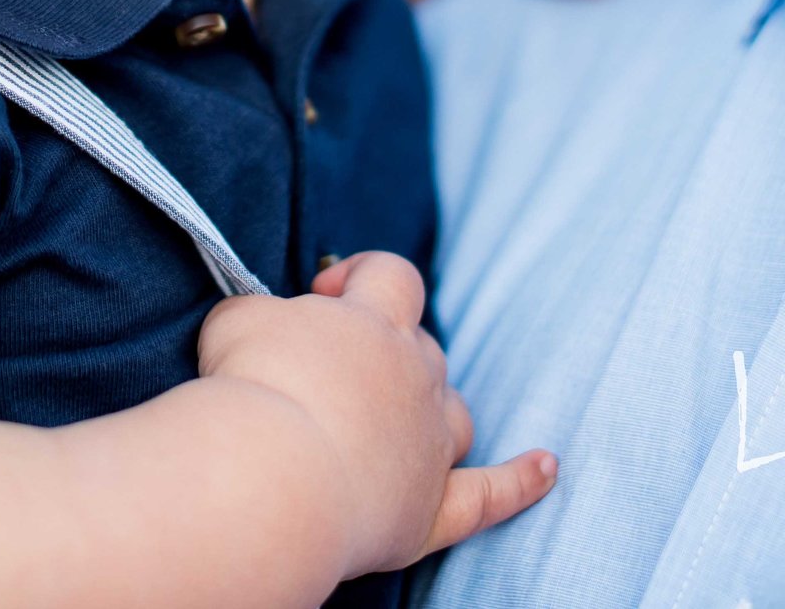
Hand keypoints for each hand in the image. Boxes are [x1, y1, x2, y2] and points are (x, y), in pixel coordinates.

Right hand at [196, 252, 555, 578]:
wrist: (272, 476)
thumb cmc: (252, 387)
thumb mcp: (236, 323)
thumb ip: (258, 313)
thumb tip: (263, 323)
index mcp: (375, 321)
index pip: (392, 274)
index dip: (360, 274)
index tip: (320, 293)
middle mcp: (415, 376)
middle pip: (424, 348)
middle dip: (385, 351)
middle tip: (324, 374)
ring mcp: (430, 444)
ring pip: (454, 414)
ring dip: (434, 410)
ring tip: (396, 420)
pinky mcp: (432, 508)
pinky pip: (489, 495)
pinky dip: (522, 482)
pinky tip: (548, 467)